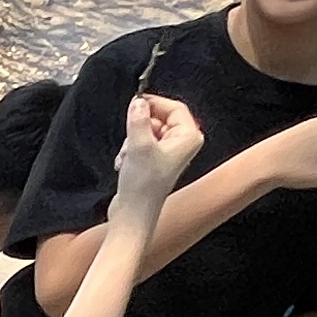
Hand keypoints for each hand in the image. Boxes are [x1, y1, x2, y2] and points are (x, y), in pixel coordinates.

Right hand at [112, 91, 199, 206]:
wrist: (133, 214)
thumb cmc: (143, 187)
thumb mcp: (139, 145)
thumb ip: (139, 119)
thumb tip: (138, 102)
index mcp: (189, 138)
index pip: (175, 107)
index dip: (155, 103)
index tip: (137, 102)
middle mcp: (182, 144)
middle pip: (159, 118)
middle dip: (140, 127)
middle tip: (132, 138)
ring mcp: (169, 153)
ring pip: (147, 131)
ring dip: (132, 141)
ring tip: (129, 156)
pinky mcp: (155, 161)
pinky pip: (141, 143)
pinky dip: (130, 150)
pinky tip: (127, 163)